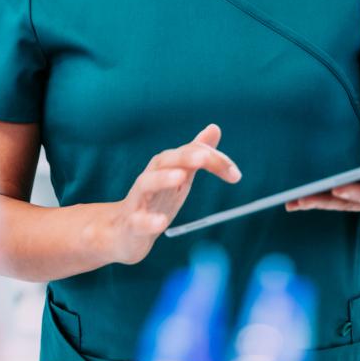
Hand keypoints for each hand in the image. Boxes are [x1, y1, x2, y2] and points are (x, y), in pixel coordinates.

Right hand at [110, 124, 241, 264]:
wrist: (124, 233)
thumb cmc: (156, 201)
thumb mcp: (180, 176)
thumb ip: (196, 154)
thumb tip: (214, 127)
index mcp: (165, 167)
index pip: (189, 153)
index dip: (213, 160)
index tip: (235, 174)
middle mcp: (150, 178)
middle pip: (166, 161)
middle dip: (185, 157)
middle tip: (204, 159)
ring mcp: (138, 201)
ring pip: (146, 183)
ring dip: (162, 178)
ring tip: (180, 178)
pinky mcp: (131, 224)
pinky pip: (137, 221)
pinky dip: (148, 221)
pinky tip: (161, 223)